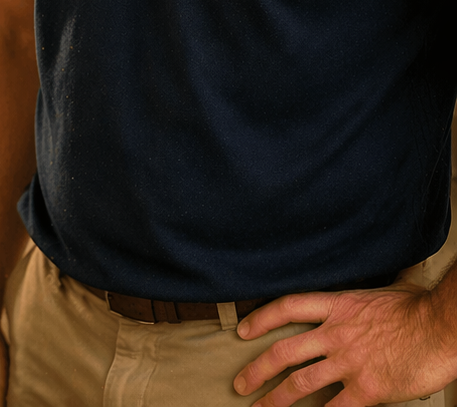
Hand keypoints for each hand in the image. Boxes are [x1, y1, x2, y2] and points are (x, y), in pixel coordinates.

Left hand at [234, 282, 456, 405]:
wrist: (441, 328)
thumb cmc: (422, 309)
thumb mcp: (390, 290)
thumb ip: (374, 295)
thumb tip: (387, 284)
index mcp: (338, 307)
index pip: (288, 308)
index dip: (261, 319)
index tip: (242, 331)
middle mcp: (335, 334)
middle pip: (284, 352)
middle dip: (257, 370)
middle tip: (241, 384)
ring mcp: (349, 362)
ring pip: (301, 383)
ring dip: (277, 399)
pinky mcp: (367, 389)